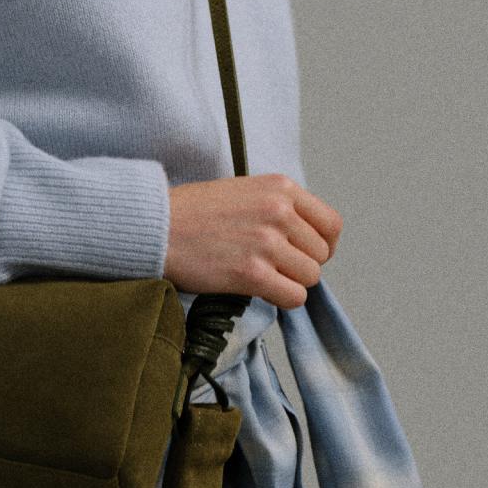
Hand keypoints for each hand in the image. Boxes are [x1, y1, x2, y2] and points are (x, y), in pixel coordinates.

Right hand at [163, 174, 342, 309]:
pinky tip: (260, 290)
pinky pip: (294, 297)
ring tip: (262, 277)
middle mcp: (279, 211)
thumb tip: (304, 238)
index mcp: (281, 187)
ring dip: (290, 283)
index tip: (307, 253)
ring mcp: (267, 242)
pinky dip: (282, 299)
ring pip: (310, 277)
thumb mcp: (243, 191)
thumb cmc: (192, 212)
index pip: (331, 224)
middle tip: (274, 268)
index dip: (323, 245)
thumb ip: (277, 207)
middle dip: (302, 265)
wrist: (156, 228)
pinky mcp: (252, 273)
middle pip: (321, 255)